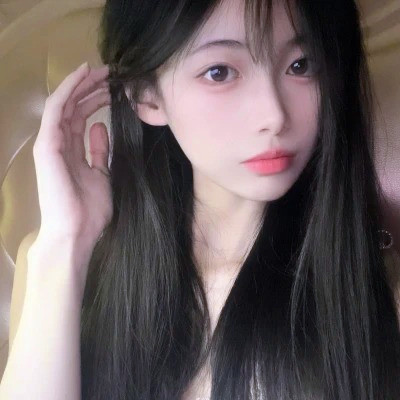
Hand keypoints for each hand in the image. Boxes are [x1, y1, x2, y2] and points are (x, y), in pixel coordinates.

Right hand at [32, 62, 112, 245]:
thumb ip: (100, 151)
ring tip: (102, 71)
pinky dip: (69, 90)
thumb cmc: (90, 209)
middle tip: (111, 75)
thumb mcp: (102, 174)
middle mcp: (60, 143)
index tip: (114, 88)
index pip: (82, 118)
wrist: (77, 231)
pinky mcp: (47, 144)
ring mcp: (51, 143)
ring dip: (82, 85)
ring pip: (65, 104)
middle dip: (91, 89)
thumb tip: (100, 127)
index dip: (96, 100)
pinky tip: (83, 75)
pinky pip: (58, 110)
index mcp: (72, 151)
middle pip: (74, 108)